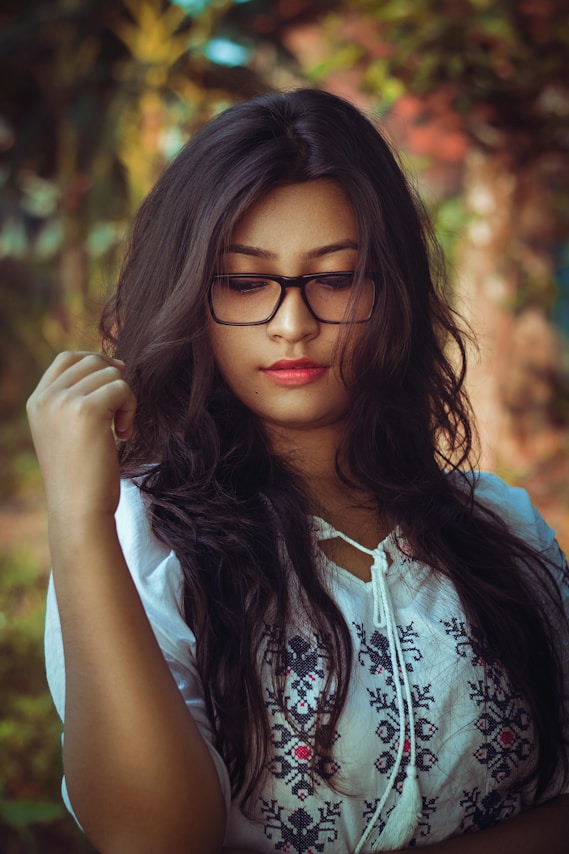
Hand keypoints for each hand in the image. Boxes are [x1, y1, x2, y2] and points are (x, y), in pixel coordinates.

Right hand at [26, 351, 136, 522]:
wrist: (78, 509)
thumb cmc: (81, 476)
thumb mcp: (67, 432)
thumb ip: (76, 400)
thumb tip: (113, 365)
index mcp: (37, 401)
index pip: (67, 358)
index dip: (96, 362)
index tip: (115, 383)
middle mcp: (46, 398)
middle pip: (93, 361)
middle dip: (115, 382)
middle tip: (120, 414)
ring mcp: (64, 402)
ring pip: (111, 374)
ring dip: (125, 399)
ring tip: (120, 429)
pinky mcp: (87, 410)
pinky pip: (122, 389)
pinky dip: (131, 408)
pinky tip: (123, 435)